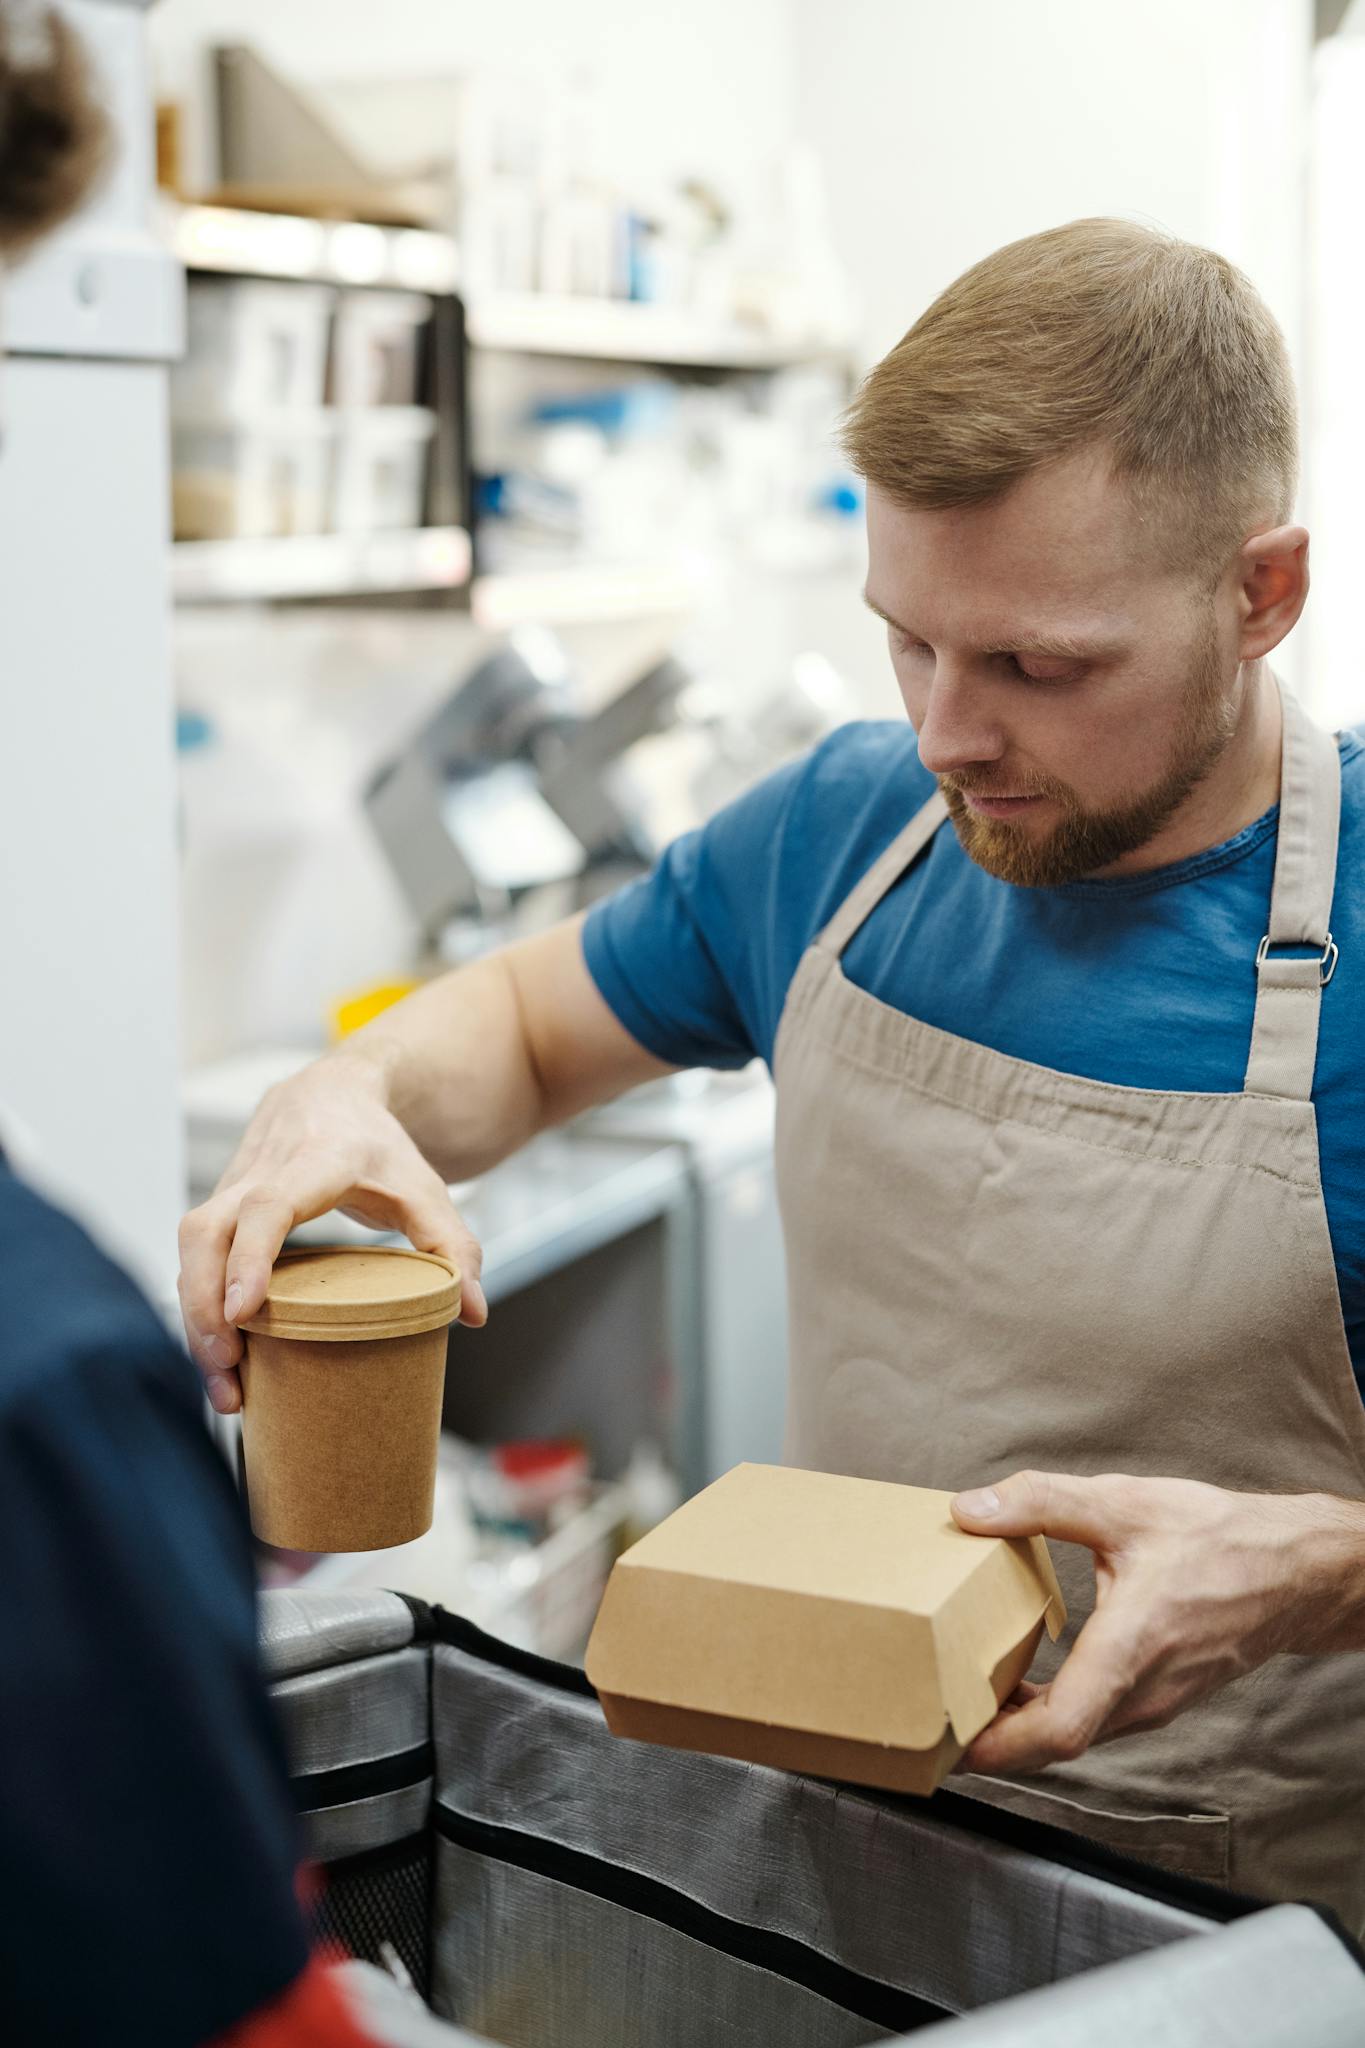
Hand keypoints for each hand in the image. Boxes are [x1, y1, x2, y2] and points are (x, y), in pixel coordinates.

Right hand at [178, 1052, 486, 1414]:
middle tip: (229, 1368)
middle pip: (207, 1231)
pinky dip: (198, 1311)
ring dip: (195, 1318)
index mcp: (316, 1159)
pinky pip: (193, 1259)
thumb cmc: (380, 1148)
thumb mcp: (427, 1189)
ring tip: (227, 1388)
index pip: (269, 1204)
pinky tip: (223, 1362)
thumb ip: (455, 1246)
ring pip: (189, 1248)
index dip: (251, 1256)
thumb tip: (473, 1314)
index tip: (244, 1311)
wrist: (332, 1094)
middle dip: (205, 1304)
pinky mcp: (216, 1209)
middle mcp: (260, 1168)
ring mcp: (229, 1186)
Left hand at [948, 1469, 1355, 1773]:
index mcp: (1130, 1649)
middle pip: (1054, 1744)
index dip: (999, 1747)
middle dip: (991, 1741)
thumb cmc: (1219, 1539)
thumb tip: (968, 1508)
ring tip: (962, 1698)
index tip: (948, 1745)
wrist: (1296, 1571)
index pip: (1060, 1728)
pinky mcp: (1157, 1698)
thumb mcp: (1125, 1505)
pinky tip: (1018, 1683)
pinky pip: (1093, 1720)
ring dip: (1019, 1728)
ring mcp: (1153, 1703)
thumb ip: (1042, 1503)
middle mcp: (1142, 1692)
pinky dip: (1048, 1714)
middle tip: (931, 1719)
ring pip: (1074, 1735)